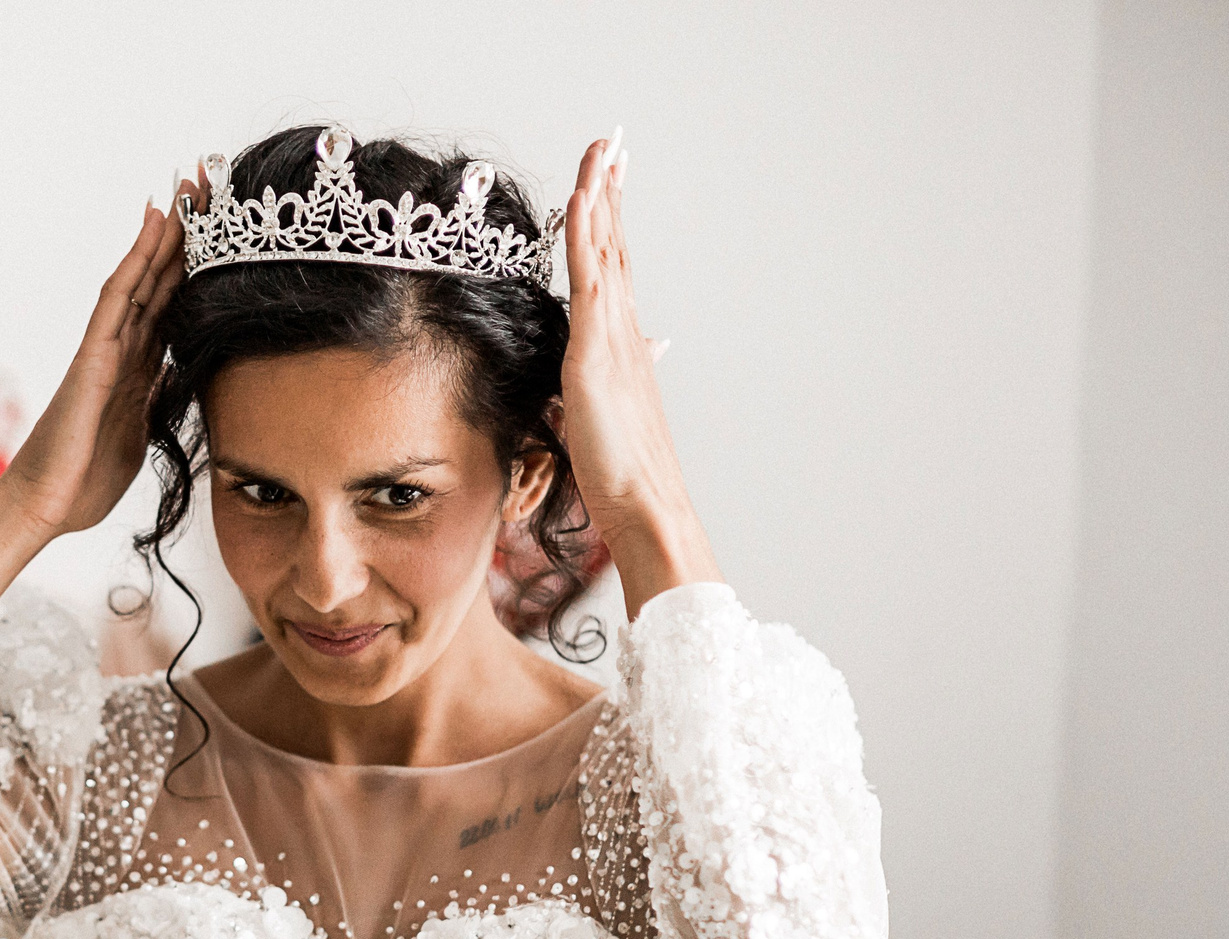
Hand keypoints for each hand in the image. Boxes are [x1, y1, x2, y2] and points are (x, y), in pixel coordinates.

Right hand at [0, 195, 186, 589]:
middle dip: (187, 236)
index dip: (199, 269)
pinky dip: (136, 260)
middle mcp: (122, 350)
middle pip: (161, 281)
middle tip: (212, 183)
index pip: (174, 307)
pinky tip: (155, 225)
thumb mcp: (141, 436)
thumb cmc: (84, 480)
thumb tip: (179, 378)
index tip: (225, 231)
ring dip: (167, 233)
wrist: (45, 506)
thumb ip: (157, 402)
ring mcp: (106, 349)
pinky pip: (118, 299)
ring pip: (142, 278)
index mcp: (137, 370)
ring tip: (190, 187)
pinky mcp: (93, 357)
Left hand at [559, 134, 720, 614]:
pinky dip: (587, 237)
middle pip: (615, 246)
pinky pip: (590, 282)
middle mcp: (622, 332)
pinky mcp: (594, 354)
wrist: (644, 505)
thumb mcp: (602, 419)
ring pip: (605, 251)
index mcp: (620, 346)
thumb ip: (601, 386)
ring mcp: (611, 339)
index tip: (609, 182)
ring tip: (603, 149)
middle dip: (612, 192)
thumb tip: (611, 368)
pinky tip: (584, 201)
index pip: (612, 270)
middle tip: (613, 144)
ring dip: (601, 196)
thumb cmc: (621, 475)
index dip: (609, 224)